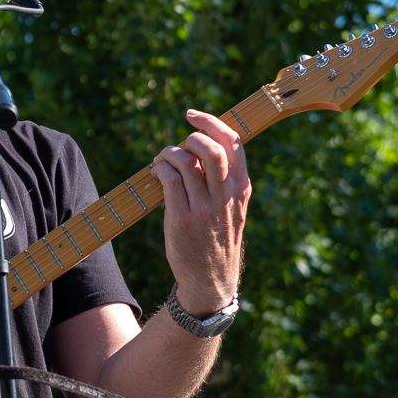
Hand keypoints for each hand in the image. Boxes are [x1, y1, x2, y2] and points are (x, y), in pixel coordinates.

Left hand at [151, 109, 251, 314]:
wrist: (211, 281)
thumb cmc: (218, 238)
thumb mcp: (232, 208)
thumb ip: (224, 179)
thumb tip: (199, 145)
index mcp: (241, 188)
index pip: (233, 142)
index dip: (210, 122)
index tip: (192, 116)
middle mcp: (225, 196)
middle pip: (209, 148)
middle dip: (188, 137)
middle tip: (178, 147)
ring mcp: (204, 208)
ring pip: (185, 161)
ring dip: (168, 154)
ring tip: (161, 162)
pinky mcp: (182, 219)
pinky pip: (168, 180)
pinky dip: (159, 169)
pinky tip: (156, 174)